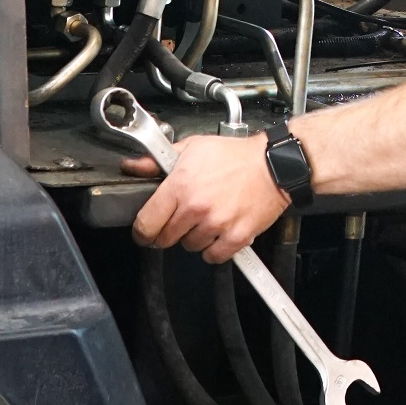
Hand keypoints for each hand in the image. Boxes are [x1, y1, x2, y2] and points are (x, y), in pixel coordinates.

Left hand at [126, 131, 289, 261]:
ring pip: (189, 247)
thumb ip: (158, 161)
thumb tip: (133, 166)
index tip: (145, 231)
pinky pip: (213, 256)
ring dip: (194, 237)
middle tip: (181, 217)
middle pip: (165, 239)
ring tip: (206, 217)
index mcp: (181, 185)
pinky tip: (219, 230)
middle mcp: (196, 207)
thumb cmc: (234, 156)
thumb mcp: (192, 148)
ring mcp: (217, 224)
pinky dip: (214, 248)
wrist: (272, 164)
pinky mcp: (236, 237)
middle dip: (169, 231)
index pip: (146, 223)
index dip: (142, 231)